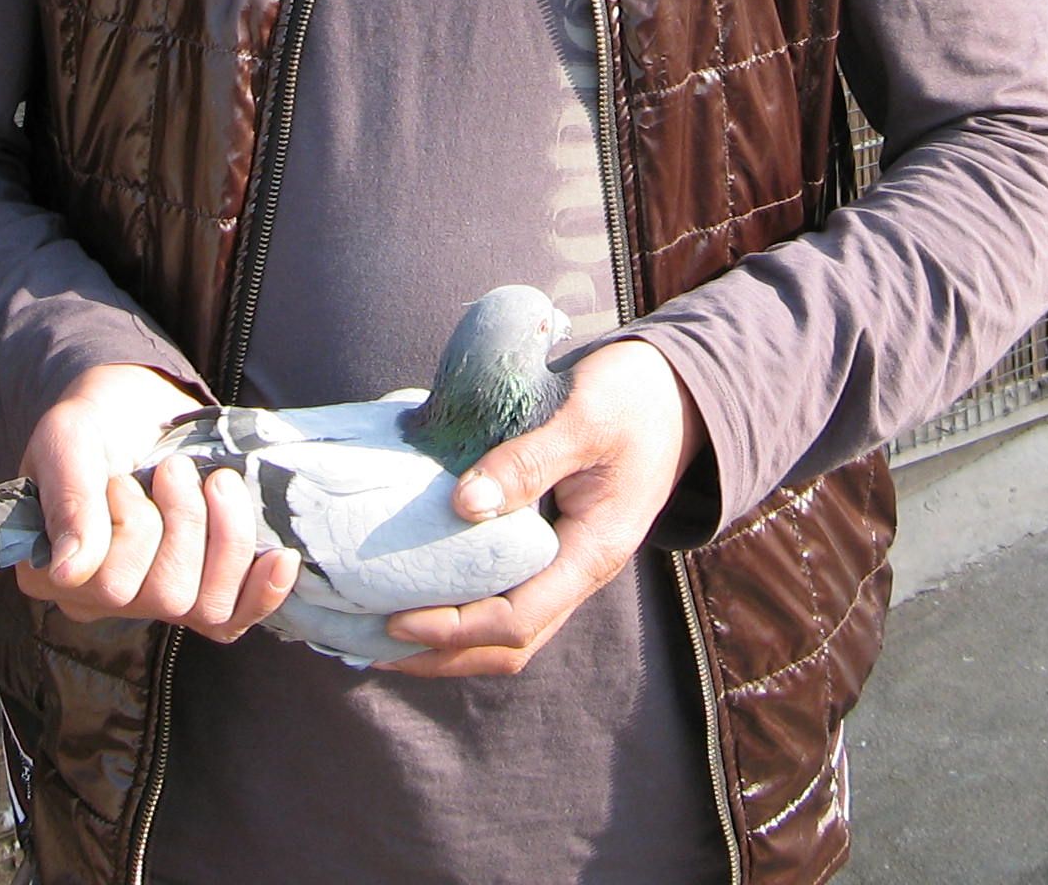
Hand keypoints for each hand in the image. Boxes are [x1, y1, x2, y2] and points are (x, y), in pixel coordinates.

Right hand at [12, 363, 302, 643]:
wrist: (138, 404)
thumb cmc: (96, 421)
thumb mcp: (71, 439)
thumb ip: (69, 499)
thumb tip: (69, 574)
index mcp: (55, 571)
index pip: (106, 587)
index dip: (132, 528)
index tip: (123, 479)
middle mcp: (103, 599)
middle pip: (165, 596)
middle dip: (184, 521)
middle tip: (173, 469)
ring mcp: (155, 596)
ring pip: (206, 605)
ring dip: (224, 534)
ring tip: (214, 481)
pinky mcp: (200, 587)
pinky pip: (232, 619)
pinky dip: (262, 592)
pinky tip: (280, 557)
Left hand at [382, 336, 703, 677]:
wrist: (675, 392)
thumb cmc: (633, 398)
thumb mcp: (583, 418)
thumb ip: (528, 461)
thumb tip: (463, 506)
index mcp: (593, 552)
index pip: (517, 620)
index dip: (454, 629)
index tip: (395, 619)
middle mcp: (581, 571)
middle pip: (510, 645)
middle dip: (443, 654)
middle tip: (372, 643)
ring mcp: (569, 562)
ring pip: (509, 628)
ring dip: (450, 641)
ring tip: (384, 633)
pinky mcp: (555, 544)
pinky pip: (509, 593)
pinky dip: (465, 605)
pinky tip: (423, 589)